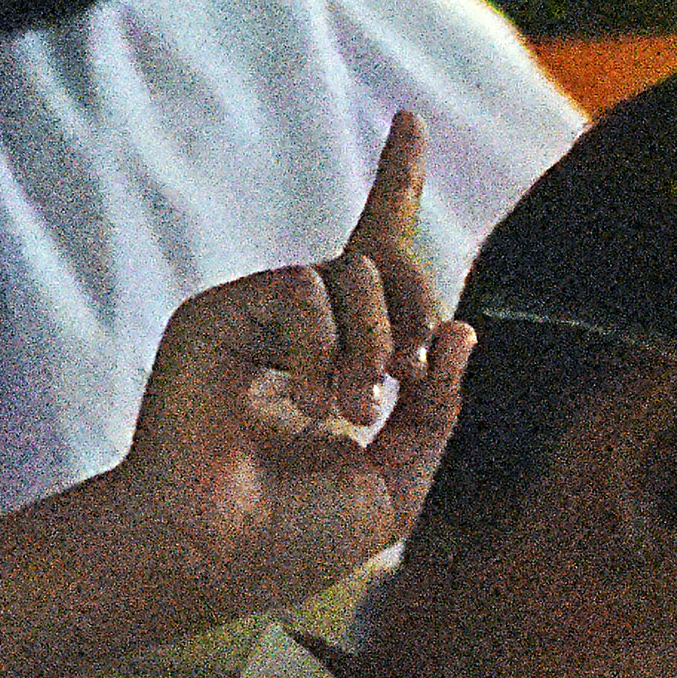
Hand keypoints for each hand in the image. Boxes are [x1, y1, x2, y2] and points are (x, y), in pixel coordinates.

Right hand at [113, 114, 472, 621]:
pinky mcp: (218, 313)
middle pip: (381, 261)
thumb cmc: (292, 540)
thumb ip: (437, 409)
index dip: (396, 189)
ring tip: (354, 408)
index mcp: (339, 365)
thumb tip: (462, 330)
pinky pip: (301, 285)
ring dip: (375, 341)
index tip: (411, 121)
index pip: (377, 263)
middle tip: (405, 377)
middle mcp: (298, 334)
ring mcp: (255, 321)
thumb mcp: (399, 483)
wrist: (214, 555)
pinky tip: (305, 394)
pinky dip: (321, 340)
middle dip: (417, 310)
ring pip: (352, 273)